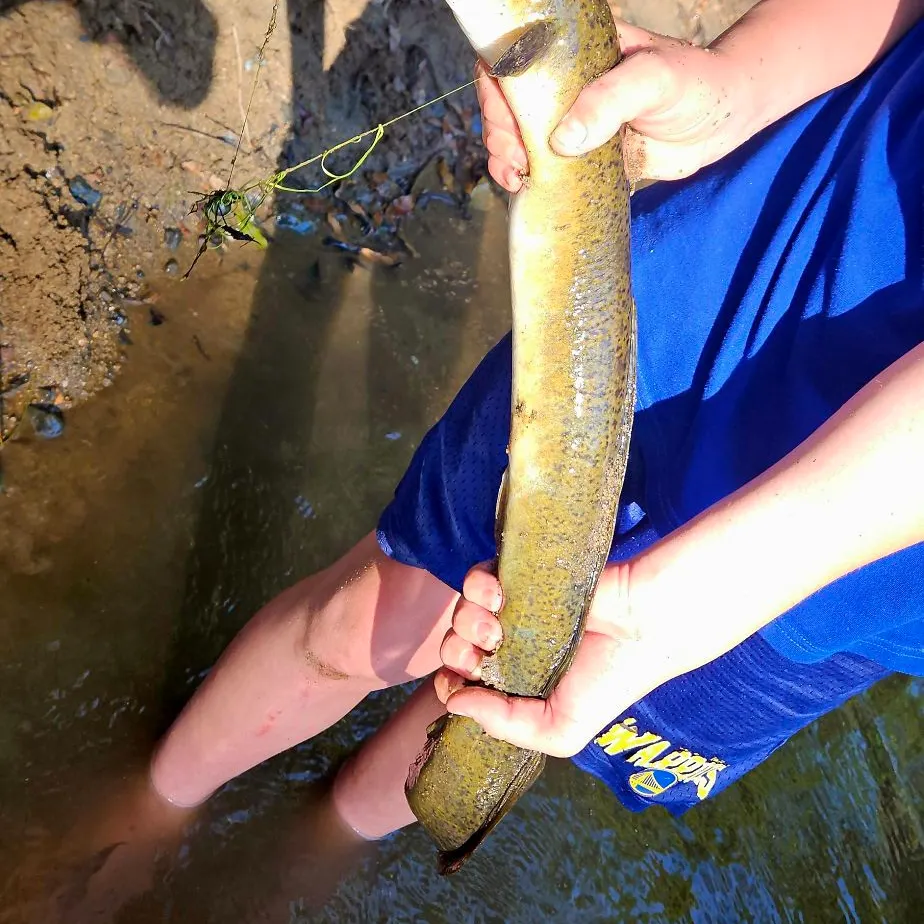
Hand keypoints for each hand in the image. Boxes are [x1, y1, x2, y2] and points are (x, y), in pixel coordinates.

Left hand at [434, 561, 692, 757]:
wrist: (641, 626)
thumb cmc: (607, 681)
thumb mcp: (562, 730)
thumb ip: (507, 727)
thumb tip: (456, 704)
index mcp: (514, 685)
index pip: (461, 685)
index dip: (449, 686)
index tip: (455, 686)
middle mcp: (507, 648)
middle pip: (454, 649)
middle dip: (456, 655)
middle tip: (481, 657)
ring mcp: (510, 611)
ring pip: (461, 614)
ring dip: (466, 623)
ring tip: (496, 631)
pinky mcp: (517, 577)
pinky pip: (476, 578)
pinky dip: (477, 587)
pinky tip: (498, 598)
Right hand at [476, 16, 751, 189]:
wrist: (726, 119)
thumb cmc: (697, 83)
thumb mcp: (655, 79)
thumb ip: (610, 101)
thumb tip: (563, 140)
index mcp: (575, 52)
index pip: (516, 57)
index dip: (498, 90)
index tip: (510, 127)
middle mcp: (566, 84)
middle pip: (507, 102)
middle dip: (499, 134)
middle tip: (516, 163)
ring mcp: (571, 120)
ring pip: (519, 136)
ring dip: (506, 159)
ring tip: (516, 179)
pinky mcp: (582, 154)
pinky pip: (544, 166)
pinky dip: (527, 179)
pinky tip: (527, 189)